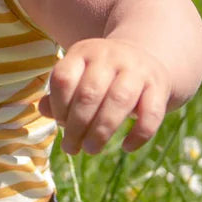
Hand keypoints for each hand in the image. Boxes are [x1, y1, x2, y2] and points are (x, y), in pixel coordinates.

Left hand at [39, 37, 172, 154]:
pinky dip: (139, 134)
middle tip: (72, 148)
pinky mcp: (159, 85)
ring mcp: (137, 69)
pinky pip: (151, 113)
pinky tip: (126, 147)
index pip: (64, 79)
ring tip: (91, 149)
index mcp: (83, 52)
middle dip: (77, 126)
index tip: (61, 124)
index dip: (59, 107)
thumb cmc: (101, 76)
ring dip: (102, 131)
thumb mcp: (78, 77)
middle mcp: (110, 56)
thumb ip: (59, 95)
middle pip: (89, 93)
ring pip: (119, 101)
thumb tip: (42, 110)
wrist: (145, 57)